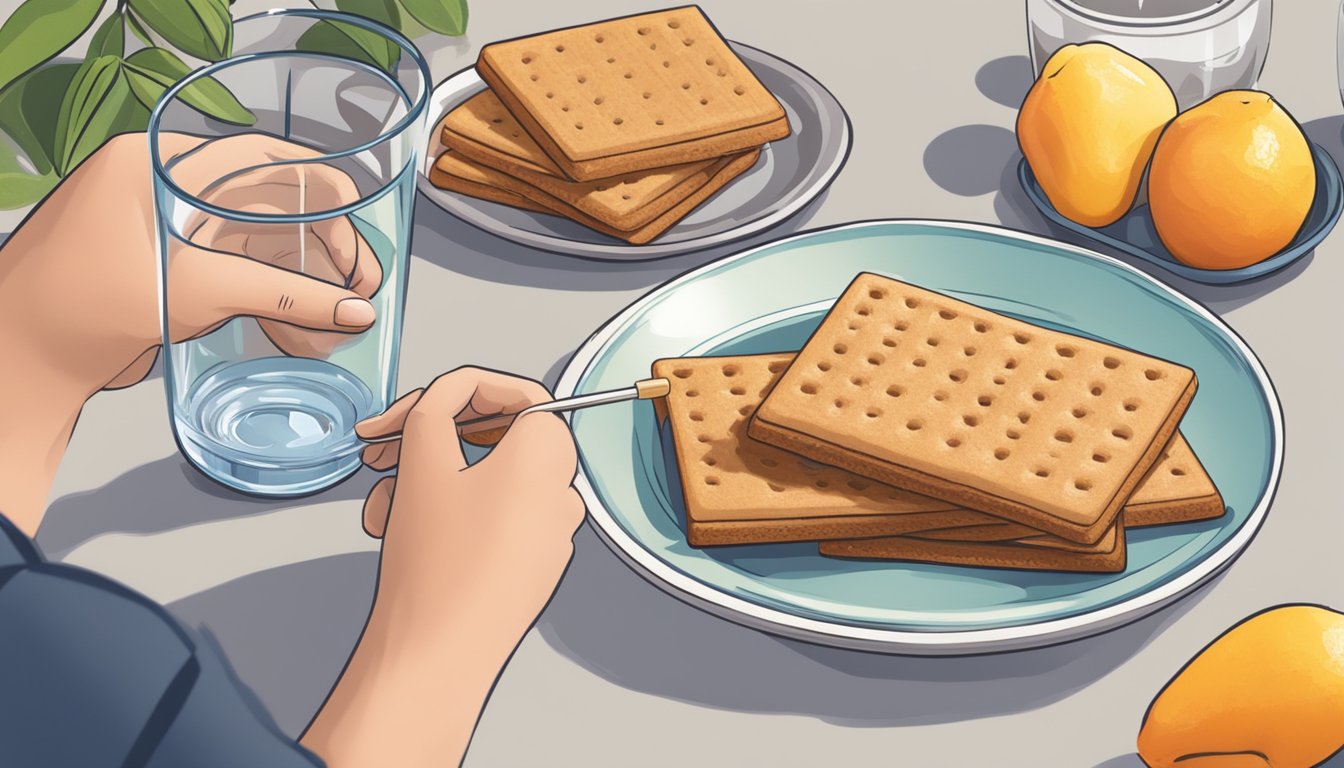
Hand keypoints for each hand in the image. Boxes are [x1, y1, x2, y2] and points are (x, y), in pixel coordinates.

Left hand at [0, 131, 380, 395]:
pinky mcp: (172, 271)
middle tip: (362, 282)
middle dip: (322, 242)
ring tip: (343, 309)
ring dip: (303, 274)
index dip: (322, 187)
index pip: (260, 157)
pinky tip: (304, 325)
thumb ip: (282, 294)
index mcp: (158, 164)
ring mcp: (169, 231)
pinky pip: (238, 271)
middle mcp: (165, 188)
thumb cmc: (78, 307)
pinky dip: (273, 294)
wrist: (24, 365)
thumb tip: (354, 308)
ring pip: (258, 241)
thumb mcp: (196, 289)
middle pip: (267, 202)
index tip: (363, 220)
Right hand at [302, 368, 584, 766]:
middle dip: (431, 439)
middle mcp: (560, 491)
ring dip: (427, 480)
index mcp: (549, 456)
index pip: (518, 393)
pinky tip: (402, 532)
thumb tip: (442, 396)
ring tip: (383, 506)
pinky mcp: (529, 564)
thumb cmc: (438, 565)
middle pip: (496, 437)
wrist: (438, 653)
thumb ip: (434, 407)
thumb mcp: (423, 461)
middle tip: (383, 448)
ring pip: (483, 481)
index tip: (417, 407)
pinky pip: (490, 518)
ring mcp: (548, 532)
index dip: (460, 391)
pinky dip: (447, 513)